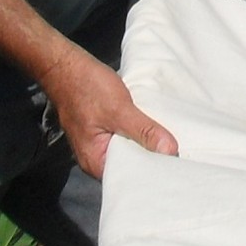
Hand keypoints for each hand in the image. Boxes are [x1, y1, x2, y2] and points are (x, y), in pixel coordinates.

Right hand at [37, 44, 177, 178]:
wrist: (65, 67)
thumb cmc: (86, 88)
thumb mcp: (119, 110)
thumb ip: (144, 131)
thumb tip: (170, 151)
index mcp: (96, 162)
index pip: (130, 178)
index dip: (153, 172)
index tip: (177, 166)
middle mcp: (96, 158)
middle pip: (131, 164)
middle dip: (153, 158)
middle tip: (180, 154)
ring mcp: (99, 143)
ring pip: (130, 148)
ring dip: (147, 143)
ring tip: (173, 141)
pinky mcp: (104, 129)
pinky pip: (126, 136)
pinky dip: (139, 132)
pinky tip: (155, 127)